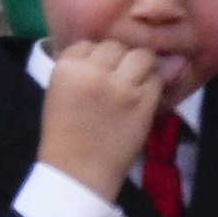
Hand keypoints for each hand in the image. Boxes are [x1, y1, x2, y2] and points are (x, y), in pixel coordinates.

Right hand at [27, 29, 177, 202]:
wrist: (77, 171)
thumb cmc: (66, 134)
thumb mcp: (61, 94)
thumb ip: (84, 69)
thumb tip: (118, 49)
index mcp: (66, 69)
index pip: (88, 44)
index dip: (95, 59)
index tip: (95, 76)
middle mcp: (92, 72)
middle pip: (116, 46)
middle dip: (118, 61)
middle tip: (115, 82)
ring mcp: (120, 86)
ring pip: (141, 55)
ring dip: (139, 67)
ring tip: (131, 86)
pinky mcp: (142, 101)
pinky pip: (156, 79)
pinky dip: (152, 86)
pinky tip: (140, 100)